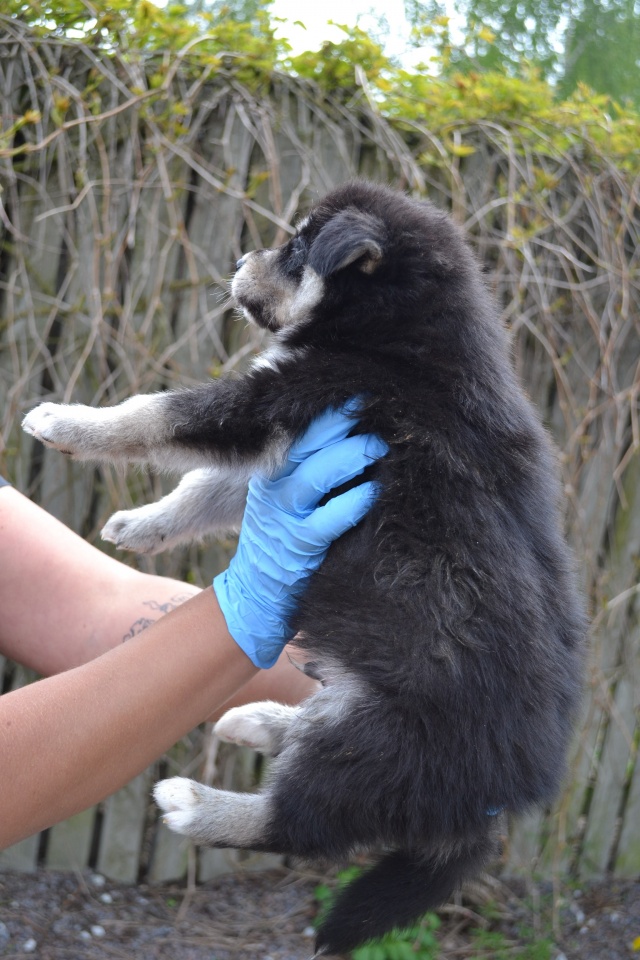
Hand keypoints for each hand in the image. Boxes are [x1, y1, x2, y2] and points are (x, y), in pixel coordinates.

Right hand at [213, 406, 386, 667]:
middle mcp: (274, 487)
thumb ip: (310, 463)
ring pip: (317, 474)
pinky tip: (373, 490)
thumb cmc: (284, 536)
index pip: (298, 428)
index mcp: (270, 469)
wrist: (256, 593)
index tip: (359, 393)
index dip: (329, 411)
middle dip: (342, 424)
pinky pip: (329, 519)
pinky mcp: (300, 546)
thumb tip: (355, 429)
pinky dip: (353, 502)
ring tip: (378, 446)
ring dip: (351, 456)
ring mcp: (285, 516)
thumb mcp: (285, 493)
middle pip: (306, 443)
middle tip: (376, 411)